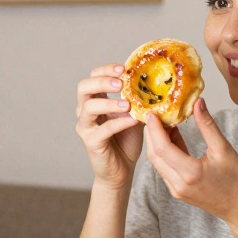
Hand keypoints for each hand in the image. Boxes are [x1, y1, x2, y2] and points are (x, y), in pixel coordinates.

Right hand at [75, 63, 142, 189]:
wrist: (122, 169)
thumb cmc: (126, 140)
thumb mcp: (133, 113)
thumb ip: (137, 98)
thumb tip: (154, 81)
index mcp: (95, 100)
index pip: (93, 77)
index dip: (106, 70)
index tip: (124, 68)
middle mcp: (85, 111)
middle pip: (83, 88)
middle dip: (102, 81)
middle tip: (121, 83)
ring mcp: (85, 127)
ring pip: (89, 108)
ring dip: (109, 102)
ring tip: (128, 104)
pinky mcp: (91, 142)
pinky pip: (103, 129)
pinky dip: (119, 123)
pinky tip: (133, 120)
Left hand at [142, 98, 237, 224]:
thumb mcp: (224, 149)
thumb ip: (207, 125)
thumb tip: (198, 103)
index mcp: (191, 173)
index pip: (163, 148)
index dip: (155, 129)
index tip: (152, 113)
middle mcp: (179, 184)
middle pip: (155, 155)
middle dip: (151, 134)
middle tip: (154, 114)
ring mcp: (176, 190)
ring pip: (157, 163)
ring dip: (156, 143)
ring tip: (162, 123)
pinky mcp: (178, 191)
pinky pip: (165, 169)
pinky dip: (164, 153)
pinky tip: (171, 138)